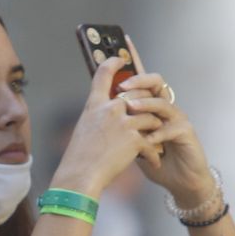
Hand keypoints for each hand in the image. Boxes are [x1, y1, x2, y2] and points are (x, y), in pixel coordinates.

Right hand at [51, 52, 162, 196]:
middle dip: (148, 103)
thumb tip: (114, 110)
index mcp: (94, 105)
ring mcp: (123, 122)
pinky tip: (154, 161)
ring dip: (155, 129)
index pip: (103, 74)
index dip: (113, 63)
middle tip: (153, 113)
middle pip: (137, 93)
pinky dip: (154, 154)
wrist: (80, 176)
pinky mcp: (133, 139)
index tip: (120, 59)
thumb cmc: (79, 157)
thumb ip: (99, 115)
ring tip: (154, 141)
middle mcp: (109, 109)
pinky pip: (151, 141)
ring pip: (150, 116)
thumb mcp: (84, 128)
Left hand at [118, 39, 215, 208]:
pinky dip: (156, 134)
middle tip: (121, 88)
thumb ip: (122, 123)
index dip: (135, 59)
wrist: (179, 181)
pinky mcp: (186, 133)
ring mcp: (178, 118)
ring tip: (129, 109)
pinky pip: (170, 127)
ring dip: (144, 105)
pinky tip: (145, 141)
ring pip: (162, 102)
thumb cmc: (156, 159)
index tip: (123, 41)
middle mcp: (166, 107)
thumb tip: (98, 109)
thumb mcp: (132, 139)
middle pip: (156, 82)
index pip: (142, 78)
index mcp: (152, 105)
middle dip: (138, 81)